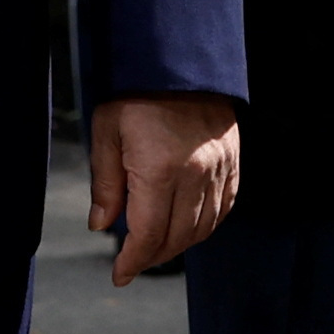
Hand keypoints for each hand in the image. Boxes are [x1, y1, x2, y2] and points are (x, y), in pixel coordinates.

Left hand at [89, 93, 238, 285]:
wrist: (182, 59)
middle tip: (133, 261)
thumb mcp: (107, 131)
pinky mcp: (232, 161)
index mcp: (160, 170)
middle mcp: (195, 174)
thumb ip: (105, 182)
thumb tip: (101, 224)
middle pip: (177, 237)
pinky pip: (224, 207)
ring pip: (203, 227)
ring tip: (157, 246)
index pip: (149, 235)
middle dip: (152, 257)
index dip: (133, 261)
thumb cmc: (139, 92)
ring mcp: (219, 168)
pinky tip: (189, 226)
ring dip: (179, 244)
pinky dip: (206, 225)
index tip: (120, 274)